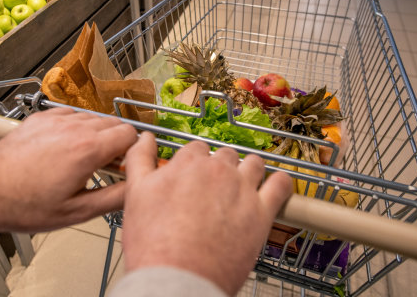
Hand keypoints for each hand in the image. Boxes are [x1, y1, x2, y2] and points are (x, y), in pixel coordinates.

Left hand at [0, 107, 137, 232]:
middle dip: (116, 143)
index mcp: (87, 150)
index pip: (130, 134)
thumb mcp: (76, 211)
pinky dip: (75, 127)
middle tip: (105, 166)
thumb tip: (136, 189)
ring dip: (96, 134)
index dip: (132, 150)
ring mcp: (56, 120)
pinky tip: (65, 147)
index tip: (125, 165)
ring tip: (82, 159)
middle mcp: (74, 128)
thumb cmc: (23, 204)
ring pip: (93, 118)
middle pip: (115, 123)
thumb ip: (114, 198)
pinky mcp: (41, 117)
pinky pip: (71, 114)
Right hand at [122, 133, 291, 295]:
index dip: (195, 163)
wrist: (178, 278)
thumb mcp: (135, 194)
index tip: (194, 177)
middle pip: (225, 155)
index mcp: (188, 163)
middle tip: (214, 190)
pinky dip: (281, 183)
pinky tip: (275, 187)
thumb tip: (145, 138)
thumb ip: (140, 159)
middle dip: (221, 168)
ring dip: (250, 171)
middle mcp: (218, 170)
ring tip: (243, 187)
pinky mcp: (262, 212)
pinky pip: (281, 185)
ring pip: (254, 164)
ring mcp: (242, 189)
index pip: (196, 149)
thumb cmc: (155, 244)